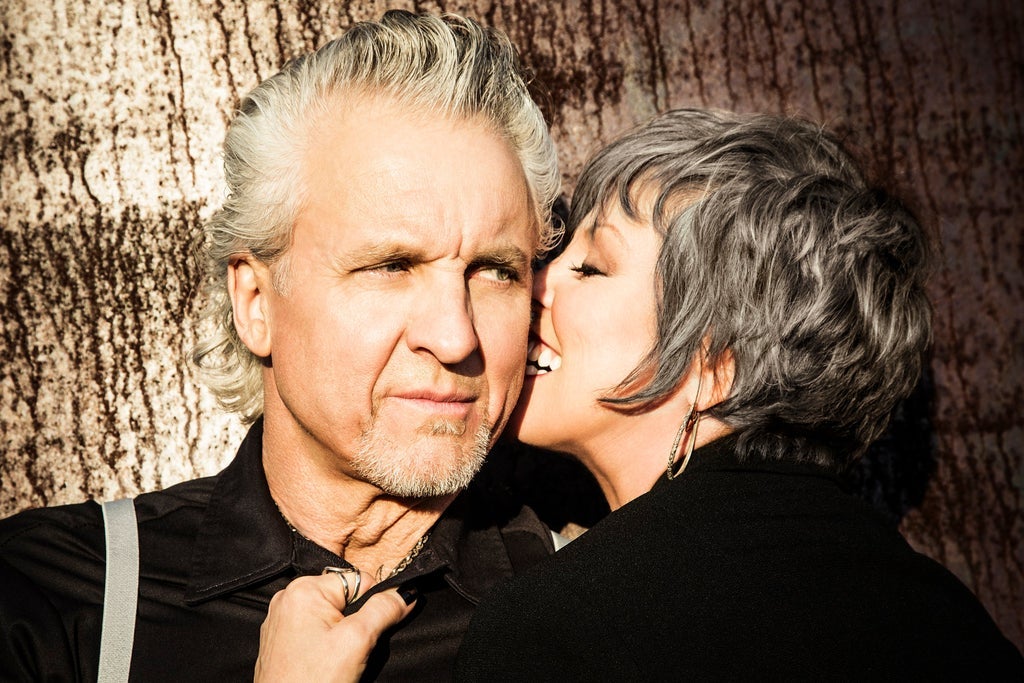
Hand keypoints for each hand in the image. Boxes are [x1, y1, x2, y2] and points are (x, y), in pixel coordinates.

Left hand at [254, 574, 415, 682]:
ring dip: (342, 634)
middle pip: (345, 597)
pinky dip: (326, 643)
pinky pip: (315, 629)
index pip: (360, 580)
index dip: (373, 605)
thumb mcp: (358, 641)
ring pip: (332, 615)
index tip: (369, 631)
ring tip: (335, 660)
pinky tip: (323, 663)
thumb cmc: (312, 681)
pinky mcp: (280, 639)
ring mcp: (281, 619)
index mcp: (304, 588)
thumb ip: (384, 610)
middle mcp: (288, 597)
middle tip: (351, 650)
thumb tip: (406, 592)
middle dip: (356, 621)